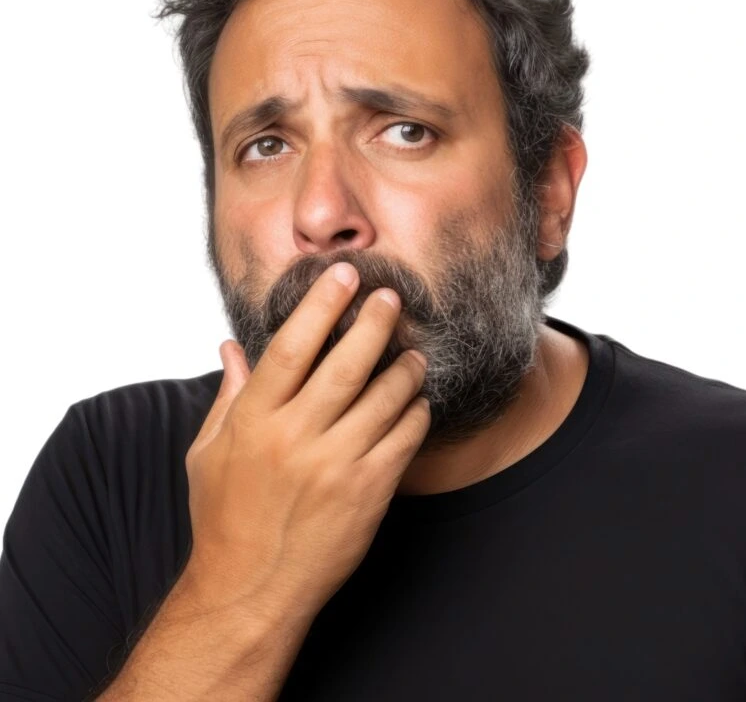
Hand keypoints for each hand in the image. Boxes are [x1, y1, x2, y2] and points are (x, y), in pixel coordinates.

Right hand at [182, 262, 429, 622]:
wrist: (250, 590)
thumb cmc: (224, 518)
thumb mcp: (208, 454)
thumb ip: (227, 395)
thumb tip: (230, 347)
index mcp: (255, 421)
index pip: (292, 346)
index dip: (320, 304)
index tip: (344, 275)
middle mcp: (296, 438)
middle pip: (346, 363)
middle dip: (375, 321)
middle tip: (391, 298)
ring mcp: (336, 466)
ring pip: (385, 398)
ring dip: (405, 367)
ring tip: (412, 352)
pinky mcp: (367, 493)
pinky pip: (404, 438)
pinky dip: (416, 412)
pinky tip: (415, 401)